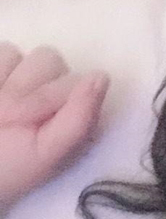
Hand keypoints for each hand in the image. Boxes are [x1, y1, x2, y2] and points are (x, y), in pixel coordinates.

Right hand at [0, 43, 109, 212]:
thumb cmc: (9, 166)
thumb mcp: (47, 152)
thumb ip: (78, 119)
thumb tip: (102, 77)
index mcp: (75, 113)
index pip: (74, 79)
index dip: (50, 98)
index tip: (31, 124)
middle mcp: (54, 91)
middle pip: (49, 59)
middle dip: (26, 92)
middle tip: (9, 120)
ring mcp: (24, 77)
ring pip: (19, 54)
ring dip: (7, 83)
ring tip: (0, 112)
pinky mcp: (3, 68)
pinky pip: (3, 51)